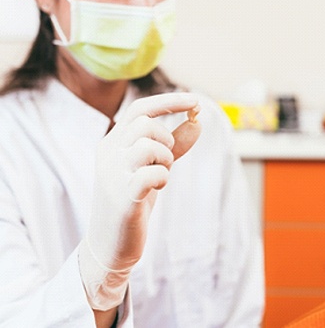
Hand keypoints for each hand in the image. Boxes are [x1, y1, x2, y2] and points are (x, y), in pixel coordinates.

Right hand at [79, 92, 200, 309]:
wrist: (110, 243)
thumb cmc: (133, 199)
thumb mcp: (153, 165)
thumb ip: (175, 144)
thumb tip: (198, 121)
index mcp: (113, 141)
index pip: (140, 109)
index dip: (169, 101)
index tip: (196, 100)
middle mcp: (108, 152)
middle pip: (146, 123)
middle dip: (166, 139)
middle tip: (167, 160)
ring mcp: (112, 174)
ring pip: (148, 145)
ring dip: (165, 159)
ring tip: (162, 174)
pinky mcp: (121, 196)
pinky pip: (151, 173)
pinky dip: (162, 177)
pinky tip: (158, 187)